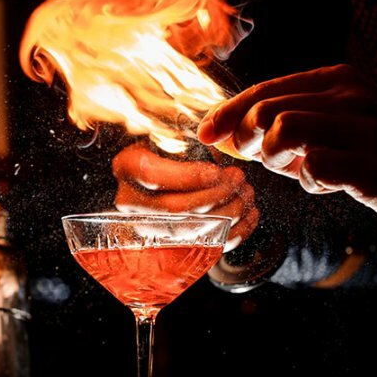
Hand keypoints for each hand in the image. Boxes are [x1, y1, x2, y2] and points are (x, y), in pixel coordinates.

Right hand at [112, 142, 259, 250]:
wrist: (162, 168)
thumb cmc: (168, 144)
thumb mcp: (168, 130)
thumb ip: (182, 134)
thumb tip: (214, 137)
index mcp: (127, 166)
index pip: (152, 177)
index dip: (188, 177)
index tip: (215, 171)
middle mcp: (131, 201)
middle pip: (174, 208)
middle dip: (215, 194)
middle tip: (238, 178)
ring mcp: (149, 225)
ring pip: (192, 229)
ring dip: (229, 212)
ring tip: (246, 192)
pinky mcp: (171, 242)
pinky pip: (205, 246)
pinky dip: (235, 233)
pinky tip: (249, 214)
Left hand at [197, 64, 376, 243]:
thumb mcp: (345, 123)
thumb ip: (295, 124)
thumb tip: (230, 134)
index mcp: (339, 80)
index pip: (266, 89)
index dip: (228, 112)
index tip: (205, 133)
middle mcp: (350, 96)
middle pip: (266, 108)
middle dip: (243, 138)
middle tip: (254, 158)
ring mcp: (362, 129)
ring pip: (282, 129)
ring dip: (273, 157)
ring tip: (295, 169)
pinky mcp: (372, 165)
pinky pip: (312, 167)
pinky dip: (309, 182)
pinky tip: (328, 186)